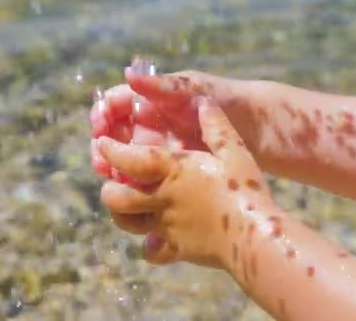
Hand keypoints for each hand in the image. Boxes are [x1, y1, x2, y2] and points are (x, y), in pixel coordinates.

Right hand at [89, 69, 242, 180]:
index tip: (99, 130)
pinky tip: (133, 195)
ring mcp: (156, 150)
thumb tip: (127, 74)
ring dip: (114, 170)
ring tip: (115, 181)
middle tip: (103, 164)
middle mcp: (147, 126)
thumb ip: (162, 85)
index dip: (101, 116)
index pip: (113, 105)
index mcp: (149, 102)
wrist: (258, 129)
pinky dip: (133, 186)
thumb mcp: (194, 90)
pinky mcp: (167, 172)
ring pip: (123, 161)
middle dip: (102, 149)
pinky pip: (142, 180)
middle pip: (112, 136)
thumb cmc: (225, 101)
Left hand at [96, 98, 272, 268]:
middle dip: (109, 189)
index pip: (130, 158)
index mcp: (173, 170)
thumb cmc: (245, 189)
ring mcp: (167, 226)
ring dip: (121, 216)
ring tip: (124, 210)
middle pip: (118, 197)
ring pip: (129, 223)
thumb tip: (205, 103)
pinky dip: (151, 247)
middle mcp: (163, 197)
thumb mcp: (234, 151)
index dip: (111, 150)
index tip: (102, 144)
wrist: (253, 235)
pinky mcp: (177, 249)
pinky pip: (153, 252)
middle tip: (111, 183)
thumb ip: (216, 127)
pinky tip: (156, 241)